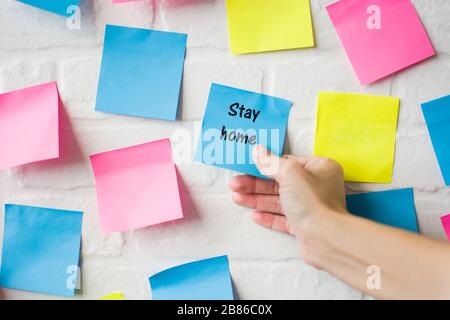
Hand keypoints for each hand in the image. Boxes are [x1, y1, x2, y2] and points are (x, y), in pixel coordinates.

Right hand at [229, 145, 347, 262]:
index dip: (267, 164)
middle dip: (256, 183)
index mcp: (320, 168)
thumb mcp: (289, 172)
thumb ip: (271, 161)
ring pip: (279, 200)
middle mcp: (317, 187)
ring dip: (257, 199)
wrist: (325, 238)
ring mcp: (310, 207)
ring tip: (237, 198)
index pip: (288, 162)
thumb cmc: (313, 201)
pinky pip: (283, 218)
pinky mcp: (304, 226)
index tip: (249, 164)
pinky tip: (255, 215)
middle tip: (236, 184)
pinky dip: (268, 216)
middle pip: (280, 182)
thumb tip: (258, 151)